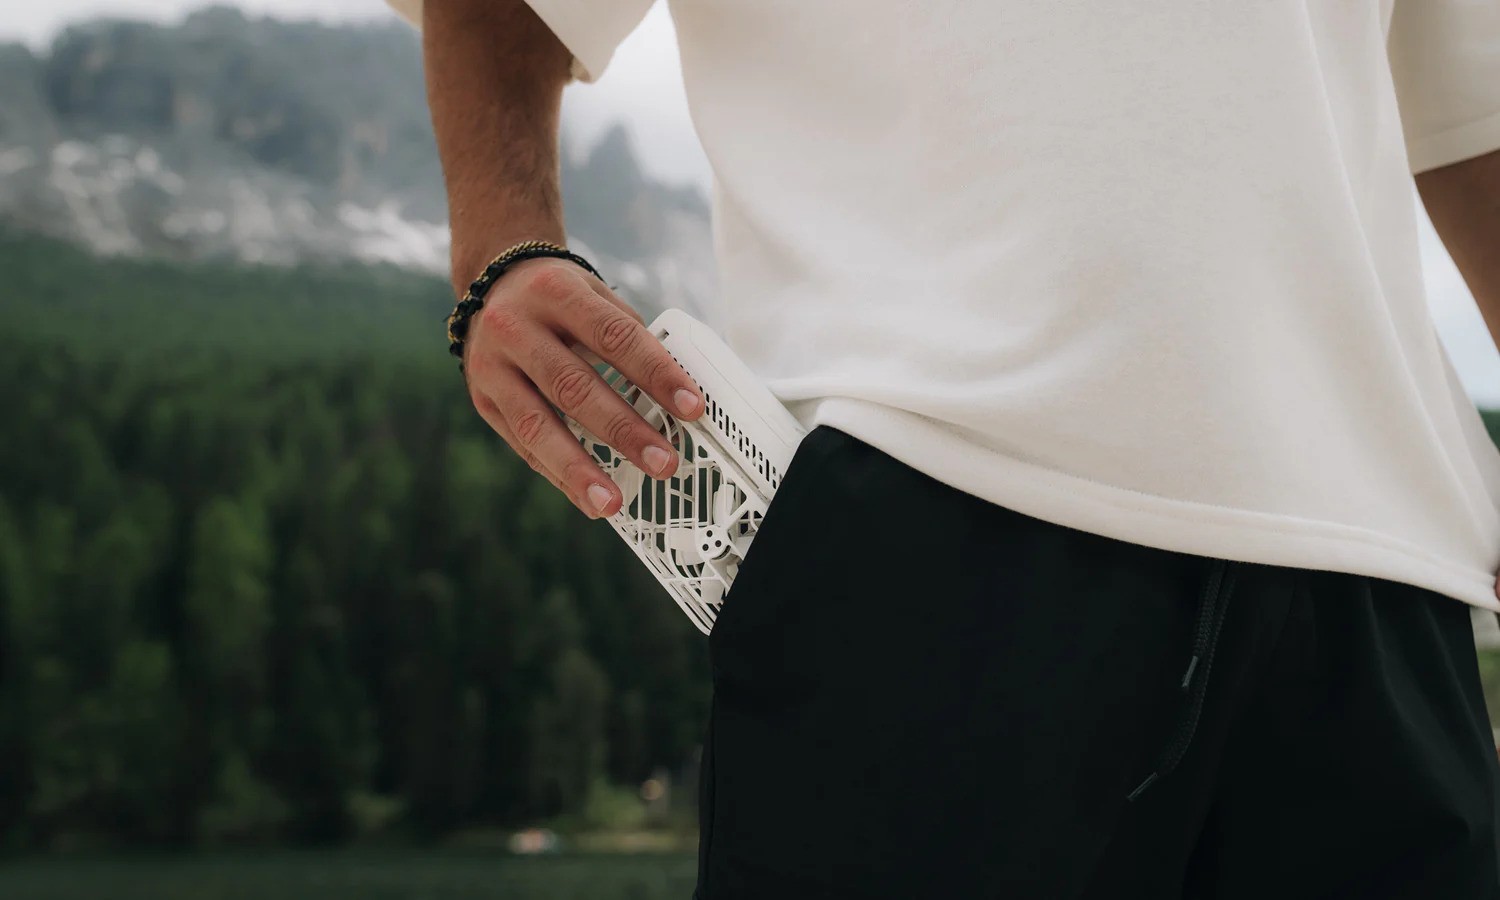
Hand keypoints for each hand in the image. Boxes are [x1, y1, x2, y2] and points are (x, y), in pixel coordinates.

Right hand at [460, 256, 704, 518]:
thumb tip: (677, 395)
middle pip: (574, 386)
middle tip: (663, 463)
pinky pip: (522, 444)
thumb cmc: (559, 298)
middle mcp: (516, 327)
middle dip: (624, 430)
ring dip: (579, 469)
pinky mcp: (483, 400)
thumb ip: (630, 338)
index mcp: (556, 292)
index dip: (656, 374)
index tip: (691, 408)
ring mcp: (492, 366)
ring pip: (537, 424)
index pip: (614, 336)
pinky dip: (557, 473)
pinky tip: (586, 496)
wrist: (492, 284)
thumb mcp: (593, 294)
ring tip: (612, 503)